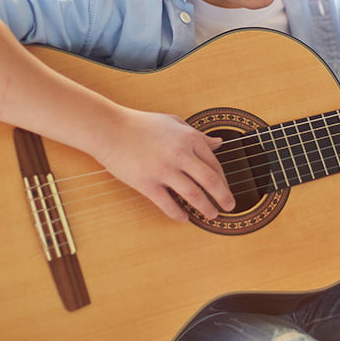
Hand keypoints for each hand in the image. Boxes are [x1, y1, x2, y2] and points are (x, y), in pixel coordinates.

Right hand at [91, 107, 234, 221]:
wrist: (110, 129)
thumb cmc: (141, 124)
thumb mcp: (174, 122)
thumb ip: (198, 134)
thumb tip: (219, 144)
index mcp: (189, 138)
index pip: (214, 163)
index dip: (223, 180)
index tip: (226, 189)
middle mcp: (180, 154)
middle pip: (210, 181)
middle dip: (223, 197)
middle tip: (230, 207)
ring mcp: (164, 170)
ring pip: (193, 195)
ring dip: (206, 208)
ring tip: (212, 215)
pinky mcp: (147, 183)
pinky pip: (168, 204)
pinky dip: (179, 214)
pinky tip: (184, 218)